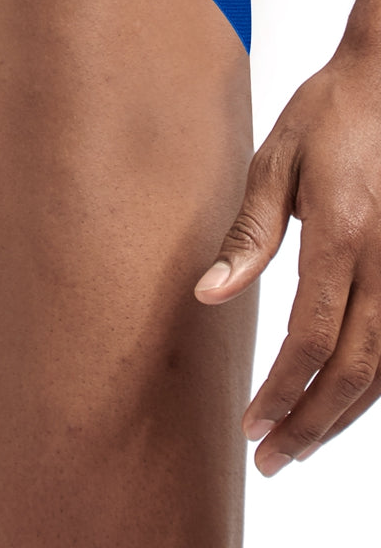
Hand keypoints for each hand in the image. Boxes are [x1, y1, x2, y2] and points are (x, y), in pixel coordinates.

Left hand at [193, 40, 380, 476]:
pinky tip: (349, 403)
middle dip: (311, 422)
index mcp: (340, 231)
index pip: (311, 336)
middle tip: (271, 460)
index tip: (251, 426)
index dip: (282, 391)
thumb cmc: (326, 115)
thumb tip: (210, 296)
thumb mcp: (273, 163)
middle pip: (356, 367)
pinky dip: (379, 383)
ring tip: (303, 445)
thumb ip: (246, 234)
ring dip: (346, 415)